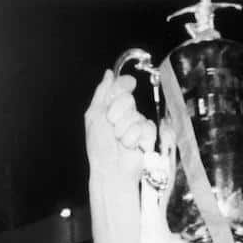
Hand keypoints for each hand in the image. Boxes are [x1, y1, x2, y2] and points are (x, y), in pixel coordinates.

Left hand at [85, 70, 156, 184]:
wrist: (110, 169)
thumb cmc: (99, 147)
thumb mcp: (93, 115)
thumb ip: (102, 92)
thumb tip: (109, 74)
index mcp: (112, 107)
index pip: (122, 86)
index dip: (123, 85)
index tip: (124, 87)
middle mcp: (126, 114)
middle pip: (127, 98)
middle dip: (116, 112)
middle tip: (112, 125)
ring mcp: (137, 124)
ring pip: (135, 115)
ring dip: (123, 129)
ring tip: (119, 141)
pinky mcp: (148, 135)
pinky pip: (144, 127)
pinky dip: (133, 137)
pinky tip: (130, 146)